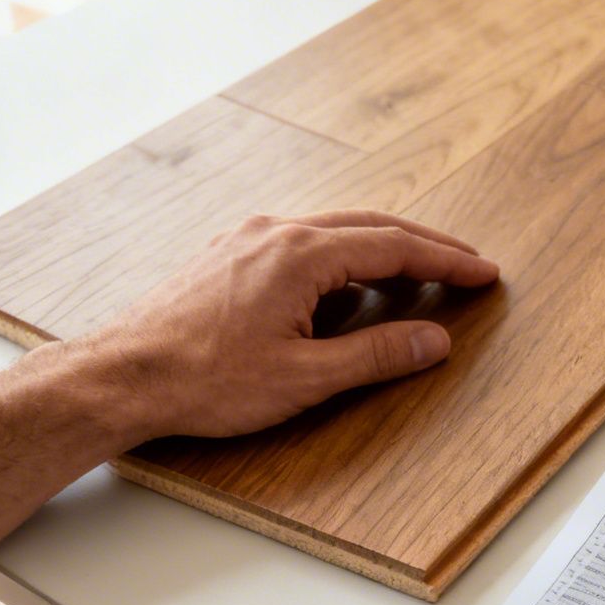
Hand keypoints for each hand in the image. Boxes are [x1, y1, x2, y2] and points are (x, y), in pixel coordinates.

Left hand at [74, 210, 498, 440]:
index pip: (395, 246)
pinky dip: (343, 254)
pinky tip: (347, 282)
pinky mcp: (228, 255)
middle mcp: (275, 232)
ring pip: (334, 229)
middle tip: (464, 264)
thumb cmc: (203, 380)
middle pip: (370, 225)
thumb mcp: (304, 378)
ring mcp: (247, 239)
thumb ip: (377, 355)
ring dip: (382, 246)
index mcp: (301, 254)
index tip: (484, 272)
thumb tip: (435, 340)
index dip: (447, 260)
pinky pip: (303, 240)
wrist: (120, 375)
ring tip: (415, 273)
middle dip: (424, 244)